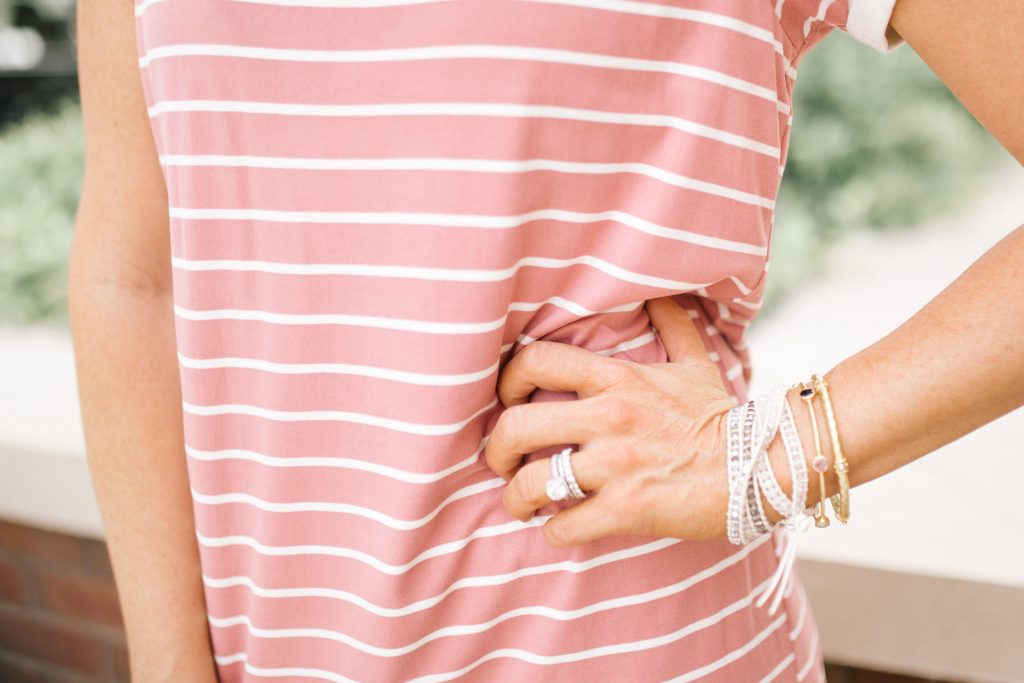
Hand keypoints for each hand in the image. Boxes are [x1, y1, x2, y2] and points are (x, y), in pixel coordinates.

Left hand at [484, 295, 737, 546]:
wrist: (761, 466)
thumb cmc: (720, 416)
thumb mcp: (695, 363)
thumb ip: (673, 326)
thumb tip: (661, 294)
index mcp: (616, 378)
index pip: (535, 361)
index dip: (507, 381)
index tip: (507, 401)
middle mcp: (608, 417)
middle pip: (516, 425)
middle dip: (495, 448)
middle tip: (500, 462)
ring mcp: (615, 465)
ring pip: (533, 483)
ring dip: (515, 498)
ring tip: (519, 504)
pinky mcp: (627, 509)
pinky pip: (565, 525)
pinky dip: (553, 532)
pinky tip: (557, 529)